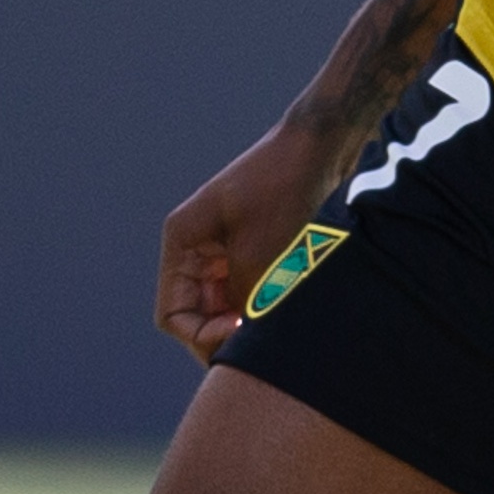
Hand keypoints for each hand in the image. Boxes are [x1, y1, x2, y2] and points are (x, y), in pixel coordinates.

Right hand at [158, 122, 339, 362]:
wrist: (320, 146)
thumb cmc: (285, 190)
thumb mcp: (261, 255)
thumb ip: (242, 304)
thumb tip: (240, 347)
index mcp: (183, 242)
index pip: (173, 317)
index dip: (202, 338)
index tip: (241, 334)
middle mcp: (196, 249)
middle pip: (197, 318)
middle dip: (225, 336)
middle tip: (263, 345)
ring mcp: (223, 251)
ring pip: (223, 311)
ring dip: (246, 325)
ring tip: (278, 328)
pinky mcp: (250, 252)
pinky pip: (246, 296)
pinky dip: (261, 310)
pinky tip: (286, 314)